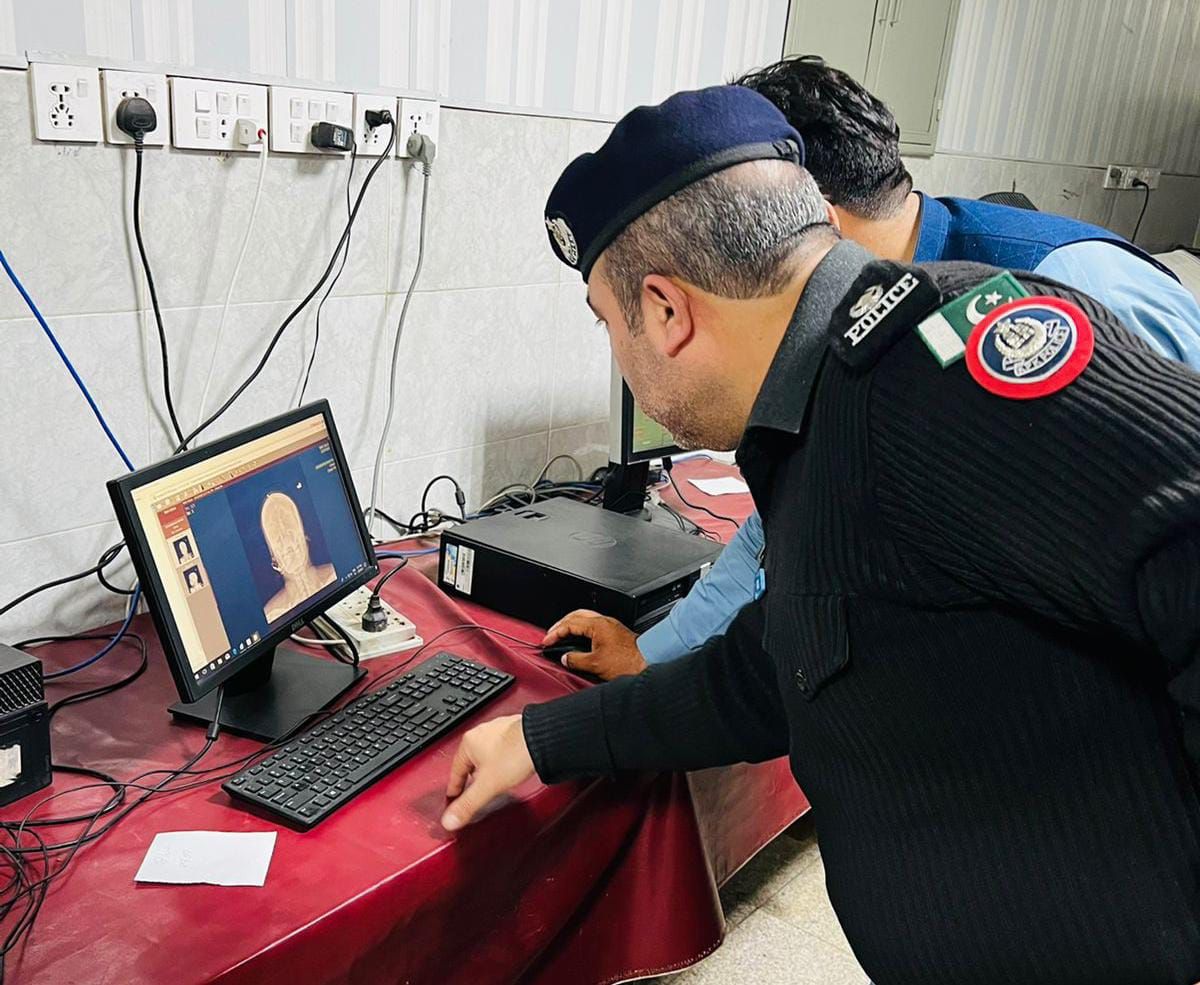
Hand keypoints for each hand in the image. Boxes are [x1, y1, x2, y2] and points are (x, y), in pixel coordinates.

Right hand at [442, 714, 533, 830]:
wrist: (542, 739)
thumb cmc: (516, 755)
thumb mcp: (487, 786)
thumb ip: (468, 804)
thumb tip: (451, 819)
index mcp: (470, 742)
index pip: (455, 769)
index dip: (455, 786)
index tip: (454, 794)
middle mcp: (484, 732)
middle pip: (471, 759)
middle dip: (472, 775)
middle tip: (473, 788)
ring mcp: (501, 730)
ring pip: (489, 752)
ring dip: (489, 766)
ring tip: (493, 779)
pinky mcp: (517, 731)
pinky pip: (505, 748)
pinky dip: (504, 758)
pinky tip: (511, 766)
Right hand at [543, 609, 647, 680]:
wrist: (648, 662)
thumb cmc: (628, 662)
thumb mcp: (595, 664)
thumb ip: (576, 659)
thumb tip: (565, 658)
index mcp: (597, 625)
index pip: (569, 624)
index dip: (555, 633)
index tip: (546, 641)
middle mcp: (605, 622)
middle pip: (576, 616)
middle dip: (561, 624)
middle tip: (552, 634)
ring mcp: (611, 626)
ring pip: (586, 619)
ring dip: (572, 626)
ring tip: (563, 636)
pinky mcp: (616, 633)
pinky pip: (594, 626)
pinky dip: (583, 631)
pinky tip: (581, 640)